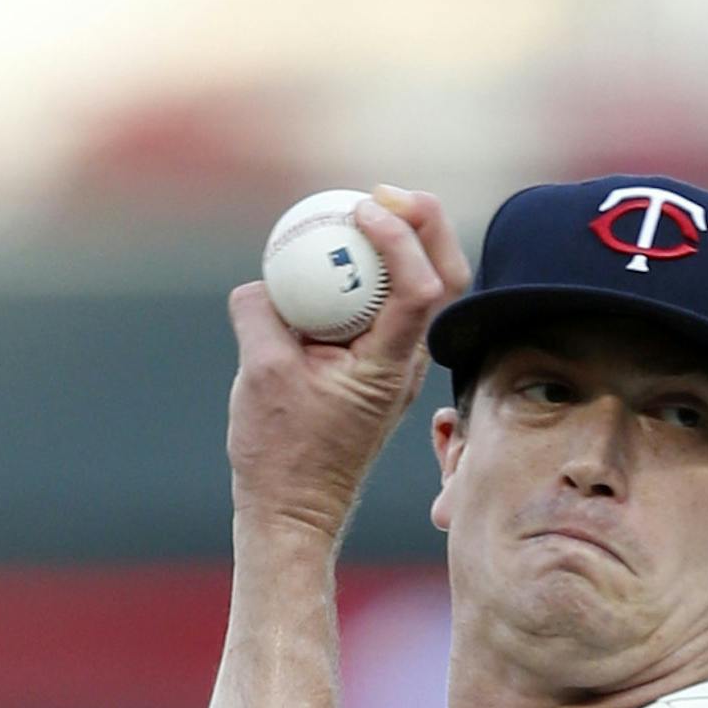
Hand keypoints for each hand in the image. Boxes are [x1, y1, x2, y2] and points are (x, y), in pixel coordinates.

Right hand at [226, 186, 470, 543]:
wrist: (293, 513)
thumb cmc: (280, 454)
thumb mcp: (260, 373)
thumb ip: (261, 312)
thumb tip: (265, 279)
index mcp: (391, 368)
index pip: (422, 288)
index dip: (401, 236)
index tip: (361, 209)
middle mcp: (407, 365)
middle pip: (446, 278)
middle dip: (424, 224)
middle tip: (381, 193)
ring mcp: (396, 366)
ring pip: (423, 290)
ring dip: (402, 242)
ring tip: (361, 210)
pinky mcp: (376, 368)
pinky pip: (385, 307)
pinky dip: (370, 272)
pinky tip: (336, 253)